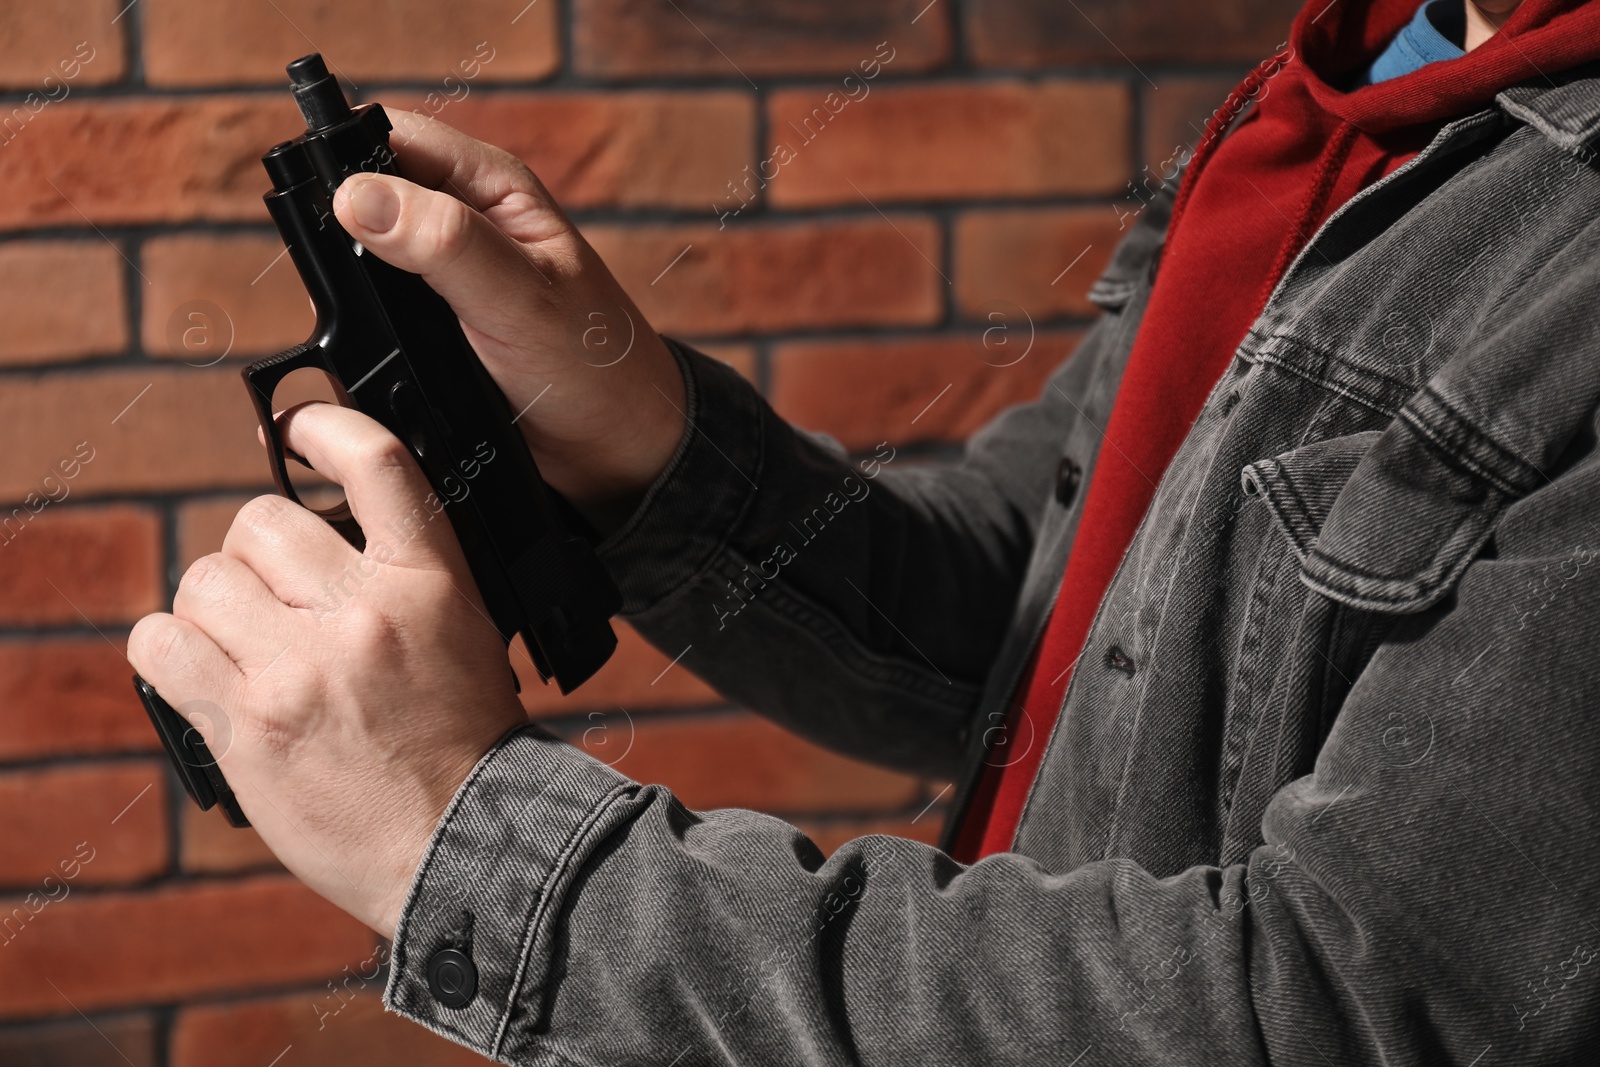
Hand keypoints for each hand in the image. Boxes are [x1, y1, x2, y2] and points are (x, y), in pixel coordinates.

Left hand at [126, 402, 527, 938]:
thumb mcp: (468, 637)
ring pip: (205, 579)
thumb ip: (405, 579)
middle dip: (256, 554)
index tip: (300, 429)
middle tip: (273, 600)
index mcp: (431, 584)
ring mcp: (300, 669)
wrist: (464, 845)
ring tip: (241, 647)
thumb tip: (328, 537)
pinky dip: (168, 652)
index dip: (326, 425)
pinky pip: (161, 645)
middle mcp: (364, 613)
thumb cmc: (468, 746)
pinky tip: (198, 672)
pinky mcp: (248, 724)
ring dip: (214, 608)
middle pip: (259, 521)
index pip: (376, 462)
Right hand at [332, 112, 686, 534]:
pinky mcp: (431, 325)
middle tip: (355, 291)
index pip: (390, 137)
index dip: (347, 161)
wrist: (616, 448)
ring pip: (359, 261)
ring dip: (346, 294)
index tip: (327, 214)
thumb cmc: (595, 364)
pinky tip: (373, 361)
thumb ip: (444, 242)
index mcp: (491, 186)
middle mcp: (462, 220)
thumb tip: (357, 196)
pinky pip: (372, 315)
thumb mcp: (522, 297)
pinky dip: (361, 333)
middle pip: (364, 195)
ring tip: (376, 332)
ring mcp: (443, 276)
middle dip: (338, 236)